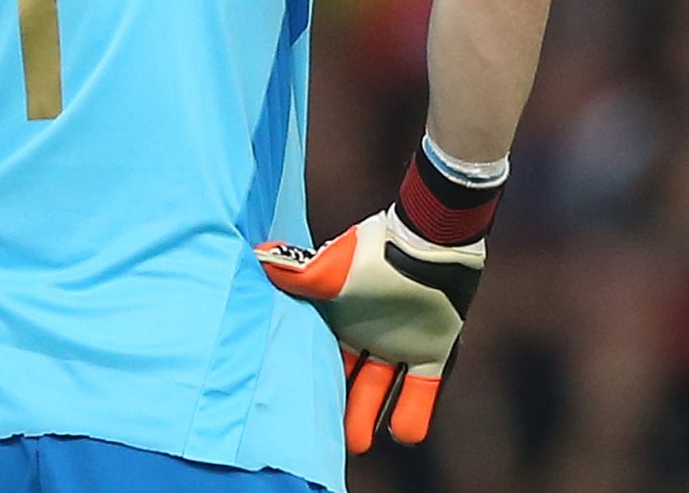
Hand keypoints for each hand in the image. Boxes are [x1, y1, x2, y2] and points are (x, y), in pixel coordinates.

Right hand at [257, 206, 482, 451]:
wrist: (428, 244)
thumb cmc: (374, 256)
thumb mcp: (329, 271)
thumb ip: (294, 276)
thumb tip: (256, 260)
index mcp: (339, 315)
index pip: (320, 354)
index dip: (309, 378)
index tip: (295, 404)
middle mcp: (367, 332)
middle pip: (348, 378)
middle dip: (337, 406)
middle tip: (327, 436)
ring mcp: (399, 342)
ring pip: (380, 388)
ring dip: (369, 414)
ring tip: (360, 443)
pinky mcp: (432, 349)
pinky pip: (422, 388)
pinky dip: (414, 412)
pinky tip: (406, 435)